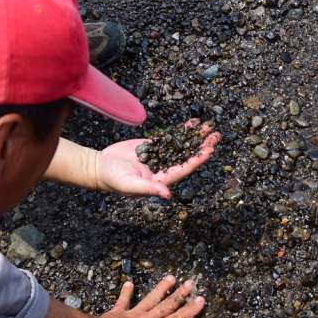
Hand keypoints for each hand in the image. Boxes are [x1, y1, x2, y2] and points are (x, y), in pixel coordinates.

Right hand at [96, 121, 219, 198]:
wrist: (101, 167)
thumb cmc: (114, 180)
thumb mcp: (130, 185)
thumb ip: (149, 188)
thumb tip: (168, 194)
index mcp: (162, 179)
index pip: (184, 169)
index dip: (198, 160)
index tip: (210, 150)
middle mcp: (164, 168)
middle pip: (188, 155)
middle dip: (202, 145)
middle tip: (216, 135)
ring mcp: (159, 156)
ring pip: (182, 145)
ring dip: (196, 137)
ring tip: (209, 127)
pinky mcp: (152, 146)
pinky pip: (170, 137)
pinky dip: (181, 131)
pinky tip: (193, 123)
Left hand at [99, 275, 204, 317]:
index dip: (189, 311)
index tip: (201, 300)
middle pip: (166, 306)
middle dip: (180, 295)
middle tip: (191, 283)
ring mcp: (133, 313)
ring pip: (150, 299)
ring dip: (161, 289)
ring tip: (171, 277)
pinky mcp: (118, 312)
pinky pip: (124, 300)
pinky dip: (127, 292)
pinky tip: (130, 282)